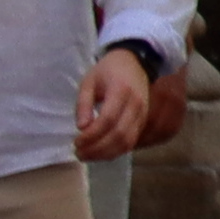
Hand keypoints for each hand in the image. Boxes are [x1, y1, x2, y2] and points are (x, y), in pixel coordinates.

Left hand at [73, 45, 160, 161]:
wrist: (135, 62)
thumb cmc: (108, 71)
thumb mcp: (89, 82)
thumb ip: (83, 103)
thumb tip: (81, 127)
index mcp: (121, 91)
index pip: (108, 120)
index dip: (92, 135)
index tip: (76, 142)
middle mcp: (137, 105)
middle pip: (119, 135)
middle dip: (98, 149)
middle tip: (79, 153)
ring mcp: (143, 115)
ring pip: (128, 142)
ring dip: (107, 153)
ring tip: (88, 156)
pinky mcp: (144, 122)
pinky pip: (132, 141)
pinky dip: (116, 151)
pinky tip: (101, 152)